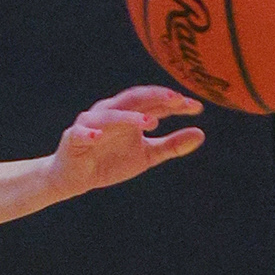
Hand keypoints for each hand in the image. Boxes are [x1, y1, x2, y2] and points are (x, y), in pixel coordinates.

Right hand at [47, 85, 203, 197]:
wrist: (75, 178)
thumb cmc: (110, 161)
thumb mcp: (146, 156)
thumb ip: (171, 145)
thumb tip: (201, 134)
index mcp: (130, 113)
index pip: (155, 103)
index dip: (175, 103)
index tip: (197, 107)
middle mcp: (111, 111)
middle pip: (134, 98)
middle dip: (155, 97)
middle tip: (176, 99)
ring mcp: (91, 123)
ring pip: (110, 114)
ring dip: (129, 117)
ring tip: (150, 122)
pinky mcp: (73, 138)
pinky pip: (80, 133)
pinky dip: (88, 133)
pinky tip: (98, 137)